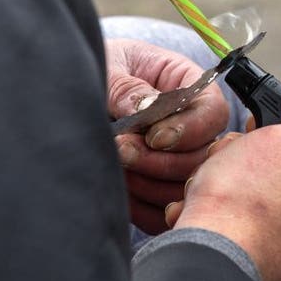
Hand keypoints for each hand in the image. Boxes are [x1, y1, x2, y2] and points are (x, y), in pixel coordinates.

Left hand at [104, 38, 230, 233]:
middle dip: (162, 161)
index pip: (213, 112)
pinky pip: (163, 213)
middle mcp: (189, 124)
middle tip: (123, 150)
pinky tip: (119, 189)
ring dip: (150, 184)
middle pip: (203, 157)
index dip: (191, 129)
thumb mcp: (108, 67)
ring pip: (185, 189)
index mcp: (186, 84)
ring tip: (115, 164)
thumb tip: (147, 109)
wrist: (66, 89)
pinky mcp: (156, 187)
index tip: (153, 137)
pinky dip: (142, 209)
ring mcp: (175, 159)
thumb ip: (127, 89)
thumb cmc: (95, 68)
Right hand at [166, 112, 280, 280]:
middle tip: (233, 159)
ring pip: (275, 201)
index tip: (266, 132)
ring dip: (244, 188)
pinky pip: (258, 231)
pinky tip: (216, 219)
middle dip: (265, 160)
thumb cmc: (245, 202)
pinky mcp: (275, 274)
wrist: (208, 268)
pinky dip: (237, 220)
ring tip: (217, 189)